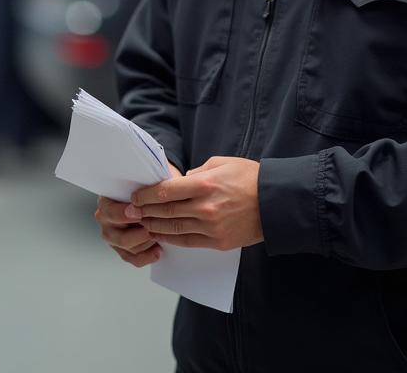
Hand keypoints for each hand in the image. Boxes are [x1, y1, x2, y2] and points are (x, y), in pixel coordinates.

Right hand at [95, 163, 180, 267]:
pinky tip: (158, 250)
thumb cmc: (142, 189)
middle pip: (120, 237)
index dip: (126, 214)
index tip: (141, 213)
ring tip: (158, 235)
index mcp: (105, 203)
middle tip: (154, 228)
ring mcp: (113, 237)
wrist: (144, 197)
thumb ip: (145, 186)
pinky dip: (147, 256)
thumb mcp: (142, 182)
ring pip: (129, 249)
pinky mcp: (122, 250)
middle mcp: (105, 221)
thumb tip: (156, 187)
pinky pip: (134, 259)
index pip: (111, 212)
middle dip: (141, 234)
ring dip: (146, 243)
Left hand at [127, 156, 262, 250]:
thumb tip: (181, 181)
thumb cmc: (249, 178)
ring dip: (154, 226)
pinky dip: (172, 239)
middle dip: (144, 211)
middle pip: (166, 211)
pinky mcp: (219, 242)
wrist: (277, 203)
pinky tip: (161, 235)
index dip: (146, 195)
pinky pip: (188, 242)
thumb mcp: (221, 163)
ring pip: (174, 228)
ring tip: (141, 223)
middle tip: (130, 211)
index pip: (166, 191)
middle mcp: (205, 207)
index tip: (135, 196)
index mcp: (204, 184)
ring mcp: (212, 227)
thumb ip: (197, 172)